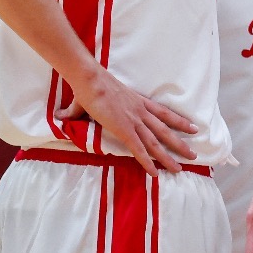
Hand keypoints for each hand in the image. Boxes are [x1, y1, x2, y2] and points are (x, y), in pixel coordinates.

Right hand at [55, 66, 198, 174]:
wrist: (90, 79)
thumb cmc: (89, 86)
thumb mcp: (91, 99)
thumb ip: (77, 111)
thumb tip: (59, 115)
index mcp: (138, 102)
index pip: (164, 113)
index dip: (179, 121)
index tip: (193, 127)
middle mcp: (141, 112)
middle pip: (166, 130)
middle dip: (180, 144)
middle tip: (194, 154)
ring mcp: (134, 121)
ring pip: (156, 143)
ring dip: (168, 157)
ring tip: (180, 168)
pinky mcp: (124, 129)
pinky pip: (139, 149)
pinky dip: (147, 162)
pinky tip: (154, 173)